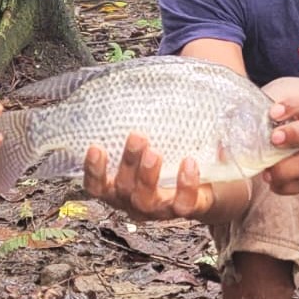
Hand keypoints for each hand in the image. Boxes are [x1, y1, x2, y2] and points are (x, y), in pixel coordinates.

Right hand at [82, 133, 215, 221]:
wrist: (204, 187)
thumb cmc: (168, 159)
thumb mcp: (153, 144)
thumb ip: (147, 126)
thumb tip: (143, 89)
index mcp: (118, 188)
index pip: (96, 186)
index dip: (93, 171)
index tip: (95, 147)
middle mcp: (133, 202)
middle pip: (123, 188)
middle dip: (128, 162)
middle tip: (137, 136)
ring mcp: (158, 209)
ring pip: (146, 199)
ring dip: (148, 176)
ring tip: (154, 152)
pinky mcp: (184, 209)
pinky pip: (182, 203)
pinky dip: (185, 184)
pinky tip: (188, 162)